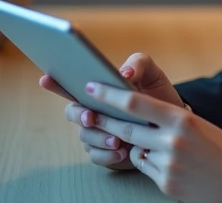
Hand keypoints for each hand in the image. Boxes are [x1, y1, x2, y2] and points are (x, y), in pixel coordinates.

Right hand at [39, 52, 184, 171]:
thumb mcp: (152, 73)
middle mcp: (93, 111)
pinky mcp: (107, 153)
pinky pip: (97, 157)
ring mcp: (99, 133)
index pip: (71, 84)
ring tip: (118, 139)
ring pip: (85, 137)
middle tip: (92, 116)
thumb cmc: (158, 94)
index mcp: (99, 90)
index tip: (47, 78)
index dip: (55, 82)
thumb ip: (138, 64)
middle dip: (79, 115)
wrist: (175, 124)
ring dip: (98, 137)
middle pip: (72, 113)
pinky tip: (122, 152)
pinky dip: (107, 156)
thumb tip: (124, 74)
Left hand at [79, 81, 221, 202]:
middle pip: (125, 128)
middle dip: (103, 120)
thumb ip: (168, 120)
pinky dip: (148, 162)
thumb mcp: (197, 124)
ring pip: (134, 150)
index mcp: (180, 119)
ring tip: (150, 142)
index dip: (108, 94)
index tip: (91, 87)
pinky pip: (145, 168)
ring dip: (133, 145)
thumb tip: (135, 117)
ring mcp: (168, 165)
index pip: (134, 103)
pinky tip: (166, 162)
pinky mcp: (166, 184)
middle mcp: (171, 141)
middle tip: (87, 113)